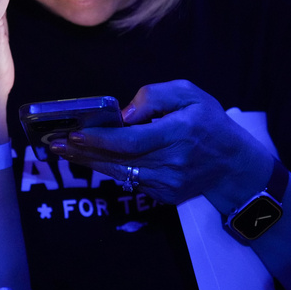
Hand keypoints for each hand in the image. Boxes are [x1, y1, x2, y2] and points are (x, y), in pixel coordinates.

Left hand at [49, 80, 273, 207]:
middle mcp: (172, 162)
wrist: (233, 164)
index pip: (132, 140)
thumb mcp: (190, 94)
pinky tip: (90, 159)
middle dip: (85, 151)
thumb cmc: (209, 122)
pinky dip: (109, 169)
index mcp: (179, 133)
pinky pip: (130, 180)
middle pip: (119, 159)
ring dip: (90, 162)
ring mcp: (167, 183)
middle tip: (56, 143)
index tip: (76, 132)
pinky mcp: (164, 195)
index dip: (101, 138)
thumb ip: (156, 96)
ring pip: (120, 172)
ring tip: (64, 151)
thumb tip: (125, 113)